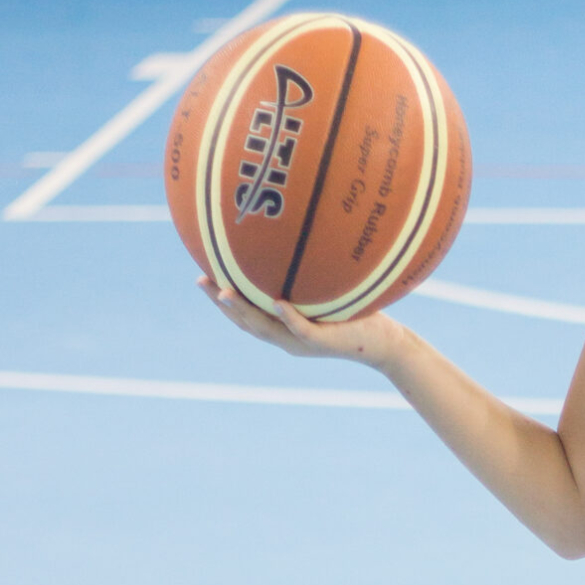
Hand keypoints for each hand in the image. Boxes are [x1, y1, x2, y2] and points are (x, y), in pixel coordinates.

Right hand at [197, 275, 403, 369]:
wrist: (384, 344)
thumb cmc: (356, 315)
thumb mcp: (327, 293)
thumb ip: (308, 277)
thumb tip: (297, 240)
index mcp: (284, 328)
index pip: (246, 315)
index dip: (222, 299)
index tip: (202, 277)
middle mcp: (288, 338)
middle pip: (247, 322)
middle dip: (222, 303)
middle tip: (200, 281)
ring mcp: (304, 342)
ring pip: (266, 328)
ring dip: (244, 311)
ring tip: (224, 292)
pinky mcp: (324, 342)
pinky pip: (302, 329)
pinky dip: (288, 317)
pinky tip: (276, 302)